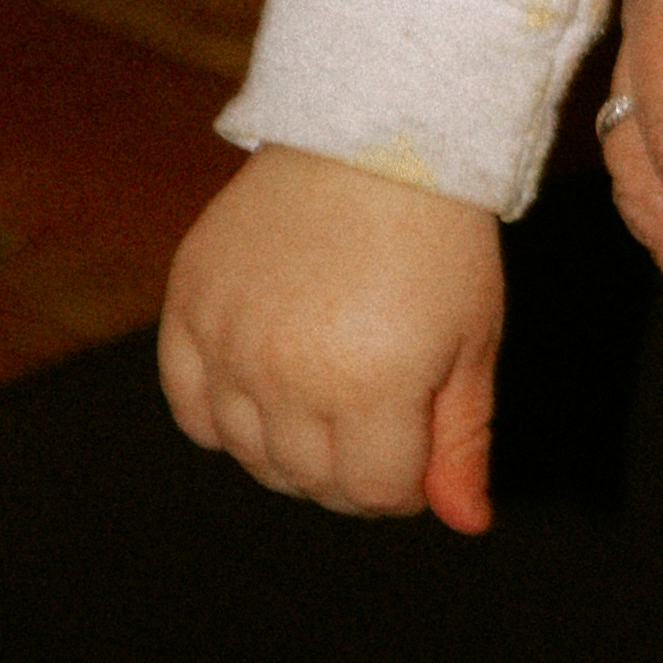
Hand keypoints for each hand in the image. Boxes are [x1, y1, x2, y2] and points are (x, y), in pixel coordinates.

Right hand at [161, 147, 510, 528]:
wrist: (369, 140)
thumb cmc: (437, 241)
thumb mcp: (473, 341)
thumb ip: (463, 440)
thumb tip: (464, 523)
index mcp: (372, 387)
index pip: (375, 493)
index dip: (406, 482)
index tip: (418, 440)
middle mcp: (289, 374)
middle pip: (311, 481)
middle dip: (354, 470)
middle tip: (377, 418)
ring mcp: (231, 342)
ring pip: (249, 455)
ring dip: (290, 450)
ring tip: (326, 398)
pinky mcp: (189, 308)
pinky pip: (191, 409)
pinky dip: (224, 418)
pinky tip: (263, 390)